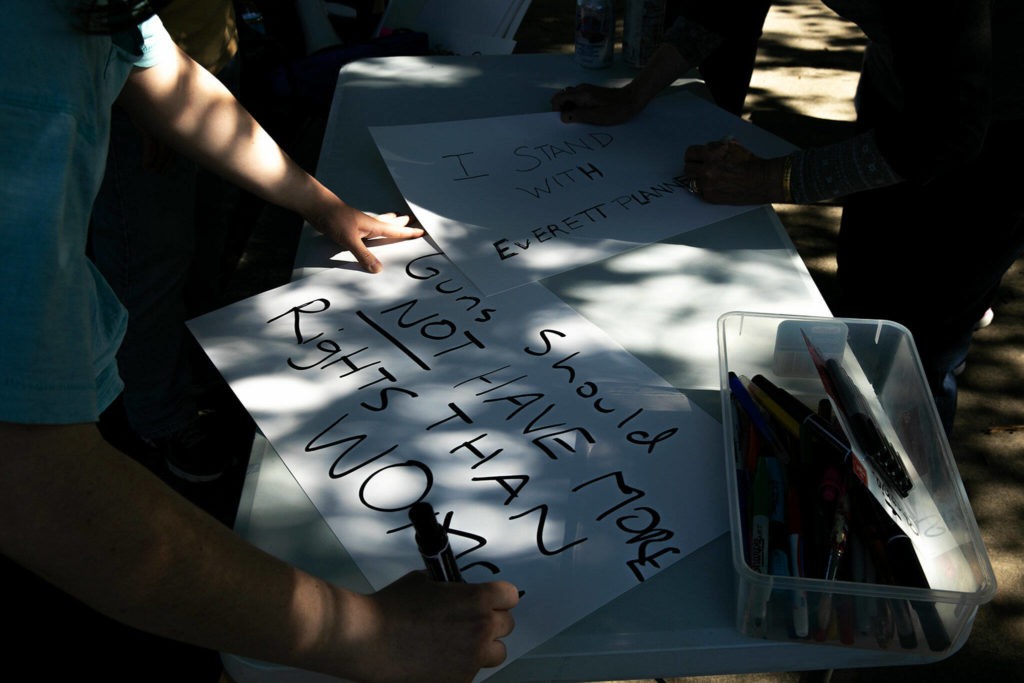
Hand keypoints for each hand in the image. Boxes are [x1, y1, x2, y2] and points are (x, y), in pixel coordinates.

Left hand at [310, 200, 423, 272]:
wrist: (317, 206)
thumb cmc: (333, 217)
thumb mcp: (349, 239)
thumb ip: (363, 255)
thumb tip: (378, 268)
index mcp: (372, 226)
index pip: (395, 230)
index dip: (408, 232)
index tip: (420, 232)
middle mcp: (368, 223)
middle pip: (389, 223)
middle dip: (401, 224)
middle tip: (411, 221)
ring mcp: (359, 224)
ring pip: (380, 223)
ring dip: (389, 222)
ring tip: (397, 218)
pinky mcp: (350, 225)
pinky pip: (368, 227)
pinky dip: (375, 227)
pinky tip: (370, 230)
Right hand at [347, 572, 518, 682]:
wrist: (370, 640)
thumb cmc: (392, 609)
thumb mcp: (426, 580)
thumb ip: (451, 585)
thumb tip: (458, 589)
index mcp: (477, 600)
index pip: (510, 596)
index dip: (498, 597)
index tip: (490, 600)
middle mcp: (481, 629)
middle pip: (506, 625)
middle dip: (490, 621)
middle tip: (469, 620)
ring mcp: (472, 658)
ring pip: (496, 653)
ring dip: (483, 646)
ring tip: (459, 642)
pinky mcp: (460, 681)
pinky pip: (473, 672)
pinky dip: (461, 666)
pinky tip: (441, 658)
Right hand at [551, 83, 643, 124]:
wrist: (632, 98)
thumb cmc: (617, 110)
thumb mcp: (597, 117)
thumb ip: (578, 116)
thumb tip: (562, 117)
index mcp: (581, 95)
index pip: (557, 99)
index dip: (556, 111)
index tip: (564, 121)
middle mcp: (581, 89)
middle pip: (561, 98)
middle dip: (561, 110)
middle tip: (572, 121)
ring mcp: (585, 90)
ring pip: (568, 98)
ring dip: (569, 109)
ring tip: (579, 119)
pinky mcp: (590, 93)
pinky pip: (576, 98)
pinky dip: (575, 106)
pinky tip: (585, 114)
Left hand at [682, 139, 785, 204]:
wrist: (762, 181)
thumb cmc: (749, 163)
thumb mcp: (732, 147)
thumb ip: (716, 147)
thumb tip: (706, 149)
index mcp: (711, 155)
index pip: (690, 153)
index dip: (694, 154)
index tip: (696, 157)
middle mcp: (706, 170)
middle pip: (687, 168)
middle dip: (694, 166)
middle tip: (700, 166)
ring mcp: (707, 185)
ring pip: (691, 181)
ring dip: (698, 178)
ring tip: (708, 176)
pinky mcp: (710, 197)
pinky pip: (700, 191)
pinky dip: (705, 188)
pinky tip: (716, 185)